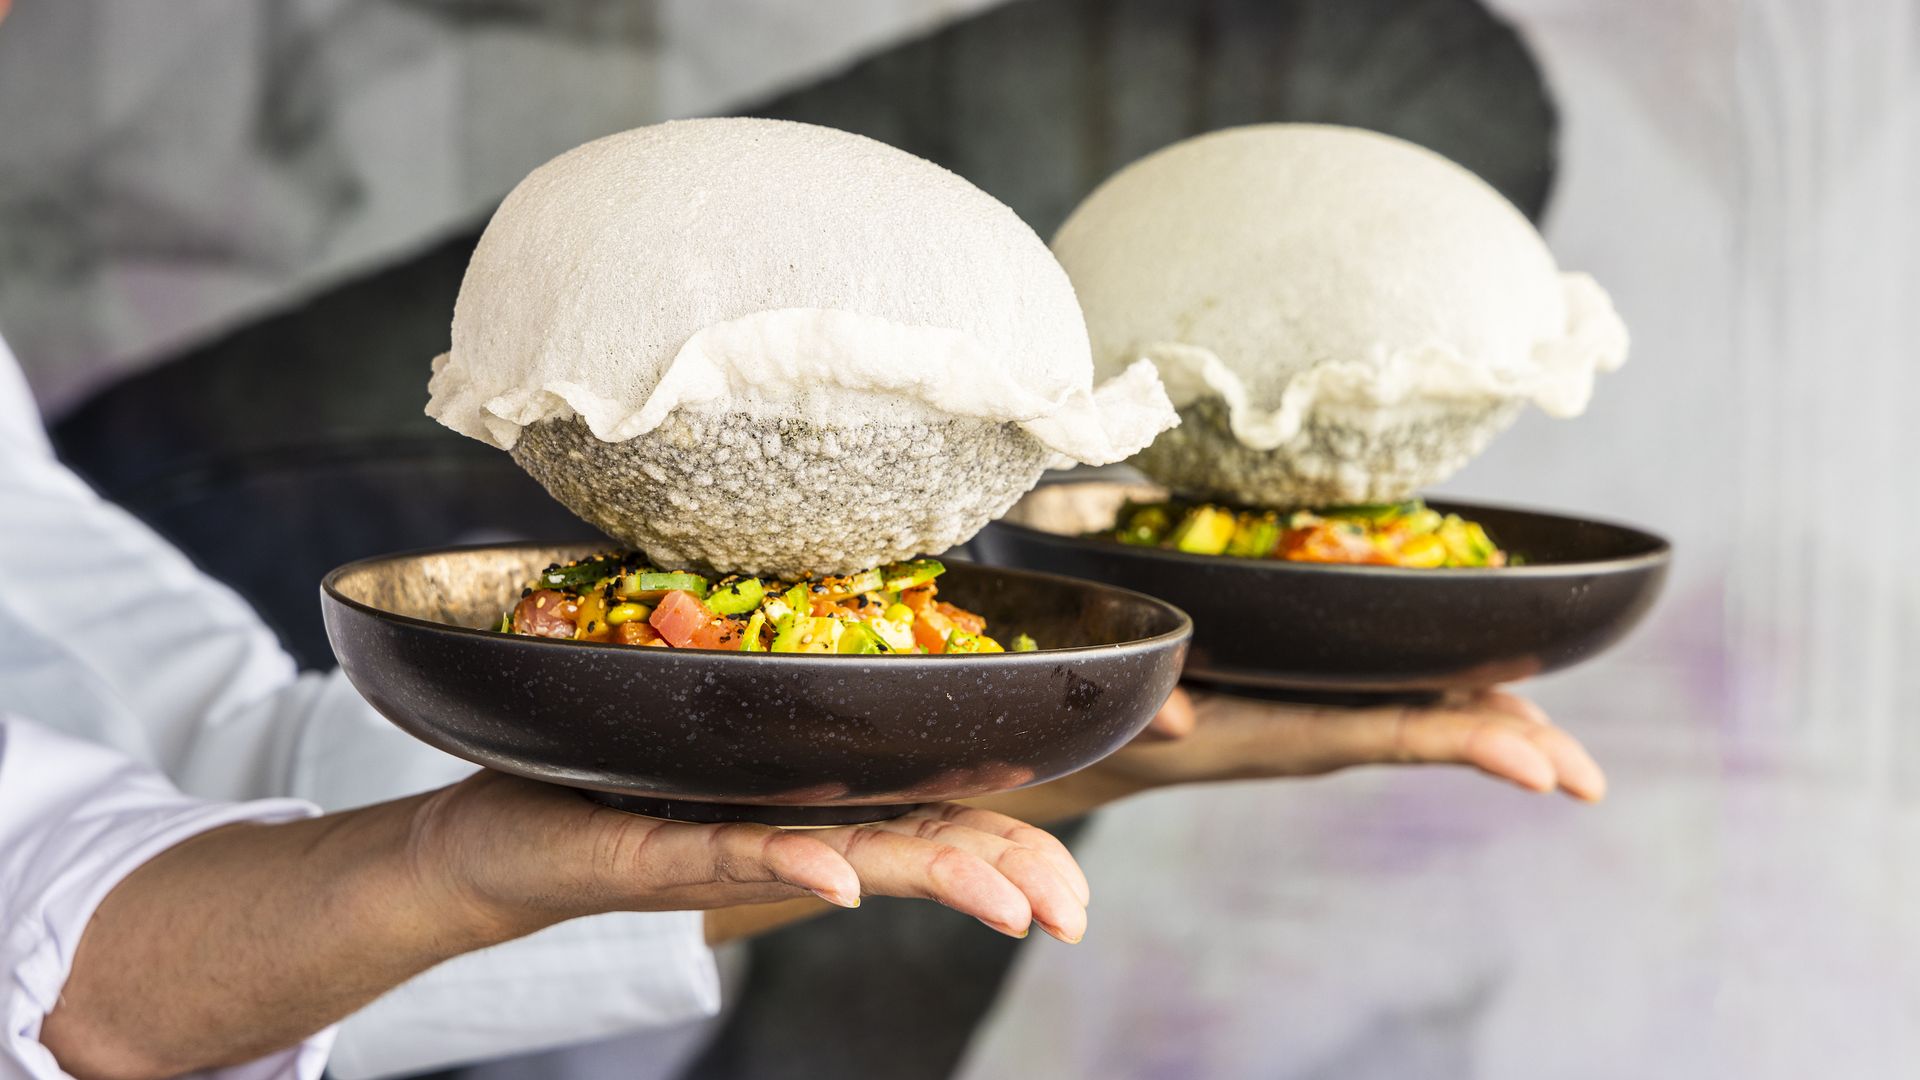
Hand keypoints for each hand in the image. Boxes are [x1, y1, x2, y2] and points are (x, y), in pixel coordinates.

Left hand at [407, 771, 1089, 942]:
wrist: (499, 834)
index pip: (938, 820)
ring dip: (932, 877)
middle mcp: (791, 836)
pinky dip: (796, 862)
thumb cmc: (618, 783)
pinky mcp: (662, 853)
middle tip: (1071, 912)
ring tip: (1006, 901)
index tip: (1077, 880)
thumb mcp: (733, 741)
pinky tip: (843, 876)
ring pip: (851, 859)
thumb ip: (801, 712)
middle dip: (1003, 876)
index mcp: (820, 806)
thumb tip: (880, 654)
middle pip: (917, 848)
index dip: (1014, 844)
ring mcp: (732, 848)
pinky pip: (736, 852)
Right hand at [969, 686, 1603, 823]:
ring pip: (1425, 720)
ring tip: (1565, 749)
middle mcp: (1315, 731)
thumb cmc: (1111, 724)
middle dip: (1514, 748)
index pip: (1395, 735)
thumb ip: (1145, 707)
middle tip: (1590, 778)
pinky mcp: (1314, 705)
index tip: (1543, 767)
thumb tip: (1172, 718)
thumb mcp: (1122, 711)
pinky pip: (1400, 703)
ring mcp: (1319, 719)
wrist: (1101, 753)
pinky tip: (1493, 689)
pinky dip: (1456, 698)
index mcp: (1285, 730)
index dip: (1470, 744)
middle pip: (1432, 734)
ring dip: (1497, 726)